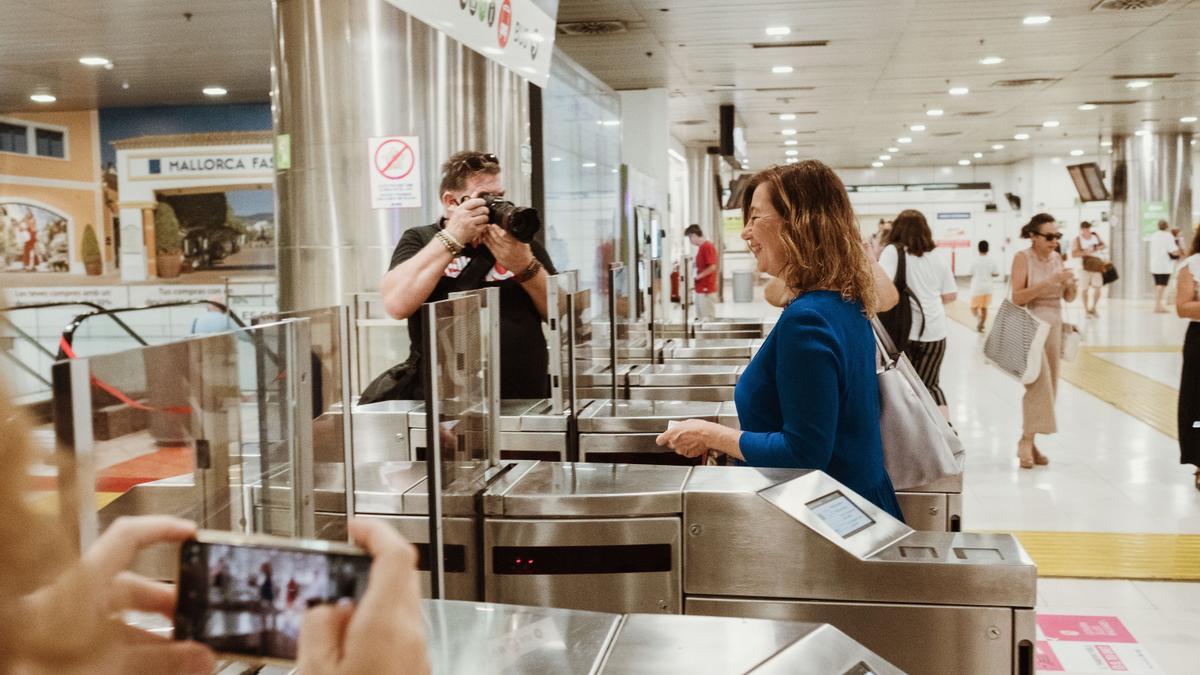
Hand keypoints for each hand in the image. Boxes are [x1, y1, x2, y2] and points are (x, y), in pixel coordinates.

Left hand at [19, 516, 213, 673]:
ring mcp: (68, 624)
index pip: (126, 537)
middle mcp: (73, 599)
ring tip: (186, 651)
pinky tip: (160, 666)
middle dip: (168, 602)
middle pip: (131, 585)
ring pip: (121, 618)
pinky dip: (135, 650)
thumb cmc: (41, 667)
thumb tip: (201, 657)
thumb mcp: (110, 664)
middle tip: (197, 614)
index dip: (162, 529)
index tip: (191, 535)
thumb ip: (159, 660)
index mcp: (82, 585)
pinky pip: (108, 639)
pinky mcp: (66, 647)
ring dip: (156, 634)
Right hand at [297, 519, 428, 674]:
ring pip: (403, 602)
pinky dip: (380, 620)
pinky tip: (354, 640)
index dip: (376, 531)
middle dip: (374, 560)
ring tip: (340, 611)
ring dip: (376, 593)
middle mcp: (412, 634)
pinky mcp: (417, 665)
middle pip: (403, 574)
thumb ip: (317, 627)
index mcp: (387, 625)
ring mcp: (419, 651)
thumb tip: (324, 607)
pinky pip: (402, 629)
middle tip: (344, 560)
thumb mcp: (315, 669)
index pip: (396, 554)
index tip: (356, 526)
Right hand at [444, 197, 488, 245]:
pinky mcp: (474, 231)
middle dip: (485, 210)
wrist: (451, 238)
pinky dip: (484, 226)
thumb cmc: (455, 225)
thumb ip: (467, 205)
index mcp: (461, 209)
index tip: (483, 203)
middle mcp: (465, 215)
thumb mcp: (457, 212)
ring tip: (482, 219)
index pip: (475, 201)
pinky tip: (480, 226)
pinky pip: (484, 226)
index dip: (481, 201)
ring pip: (485, 217)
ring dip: (485, 218)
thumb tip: (476, 196)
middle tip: (485, 212)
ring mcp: (470, 223)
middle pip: (482, 209)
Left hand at [481, 224, 534, 274]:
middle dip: (491, 231)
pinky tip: (484, 239)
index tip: (494, 225)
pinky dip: (487, 243)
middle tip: (487, 226)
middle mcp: (508, 250)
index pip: (504, 235)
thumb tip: (506, 229)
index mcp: (515, 244)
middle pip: (497, 239)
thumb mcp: (524, 243)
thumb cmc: (524, 254)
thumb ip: (515, 236)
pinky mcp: (499, 258)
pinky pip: (491, 249)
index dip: (497, 229)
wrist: (524, 267)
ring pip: (492, 244)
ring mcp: (502, 255)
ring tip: (484, 231)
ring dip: (487, 236)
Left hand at [655, 419, 712, 458]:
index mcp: (671, 434)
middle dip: (675, 441)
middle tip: (683, 436)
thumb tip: (677, 428)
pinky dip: (689, 450)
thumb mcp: (685, 423)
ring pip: (678, 449)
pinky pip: (686, 452)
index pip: (660, 440)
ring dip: (682, 446)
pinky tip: (694, 444)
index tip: (664, 438)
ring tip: (691, 440)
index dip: (662, 439)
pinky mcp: (688, 454)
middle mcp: (674, 443)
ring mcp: (681, 450)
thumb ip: (678, 428)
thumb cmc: (698, 427)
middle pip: (670, 444)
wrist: (708, 435)